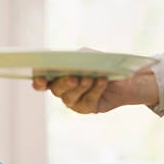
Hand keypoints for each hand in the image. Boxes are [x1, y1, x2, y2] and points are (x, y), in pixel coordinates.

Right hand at [32, 70, 158, 113]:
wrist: (125, 77)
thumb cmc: (100, 63)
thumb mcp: (88, 55)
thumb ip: (77, 58)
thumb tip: (71, 64)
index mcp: (56, 76)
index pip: (41, 82)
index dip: (38, 82)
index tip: (41, 77)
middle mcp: (62, 91)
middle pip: (56, 90)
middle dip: (64, 83)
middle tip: (73, 77)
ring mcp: (74, 101)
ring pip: (70, 98)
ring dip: (80, 87)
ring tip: (89, 78)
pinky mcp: (88, 108)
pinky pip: (88, 101)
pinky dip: (95, 90)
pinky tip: (102, 81)